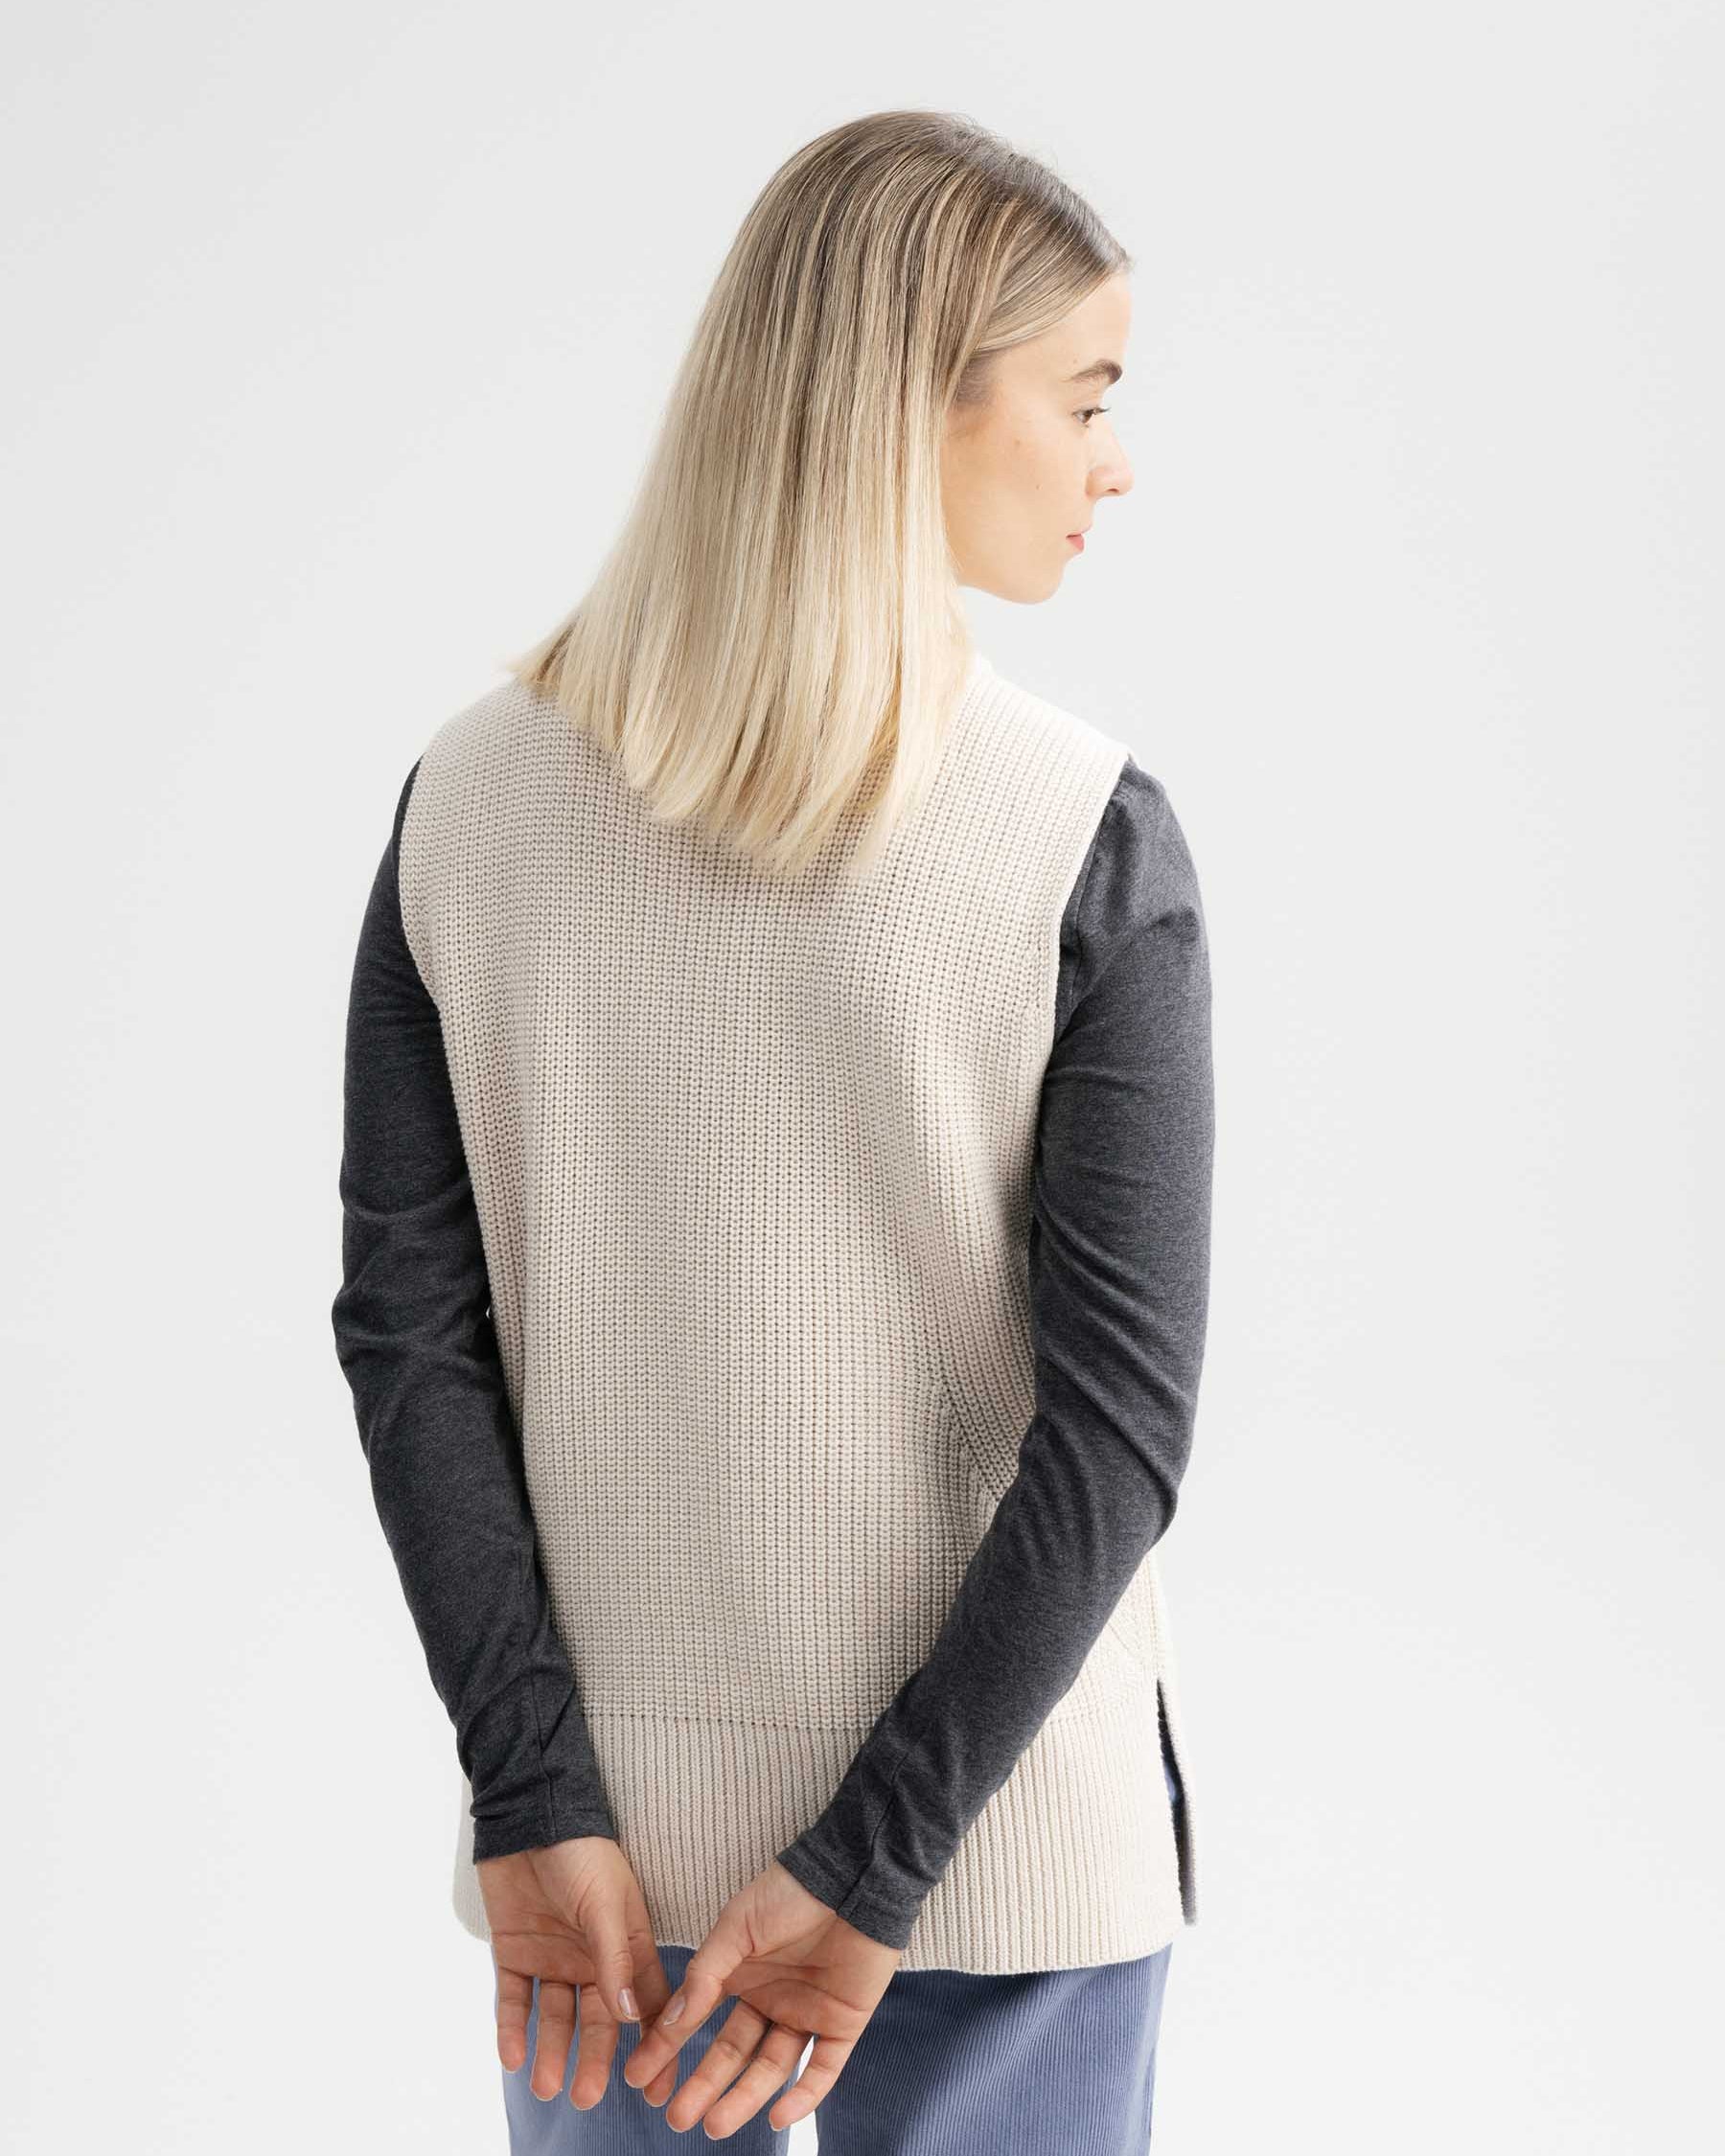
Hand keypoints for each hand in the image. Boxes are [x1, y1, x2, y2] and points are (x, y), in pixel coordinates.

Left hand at [481, 1836, 682, 2112]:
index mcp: (625, 1943)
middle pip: (598, 2018)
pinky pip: (515, 1999)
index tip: (653, 2088)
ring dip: (552, 2050)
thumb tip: (631, 2017)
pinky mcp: (517, 1951)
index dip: (652, 2043)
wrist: (530, 1815)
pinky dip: (513, 2027)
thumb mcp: (604, 1903)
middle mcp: (592, 1956)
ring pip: (556, 2016)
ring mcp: (554, 1956)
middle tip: (587, 2097)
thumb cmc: (581, 1850)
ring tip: (547, 2085)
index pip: (645, 2002)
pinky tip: (512, 2056)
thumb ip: (616, 1958)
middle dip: (595, 2058)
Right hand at [621, 1858, 904, 2136]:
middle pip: (732, 2053)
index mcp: (739, 1974)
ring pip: (771, 2068)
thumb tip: (670, 2020)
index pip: (697, 2020)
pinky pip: (822, 2069)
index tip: (637, 2076)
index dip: (668, 2047)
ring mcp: (806, 2013)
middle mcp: (769, 1998)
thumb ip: (706, 1974)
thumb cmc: (791, 1891)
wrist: (852, 1875)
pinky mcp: (843, 2023)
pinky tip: (778, 2117)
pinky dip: (803, 2096)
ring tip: (714, 2125)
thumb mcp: (736, 1927)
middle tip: (677, 2117)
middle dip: (704, 2086)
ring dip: (744, 2098)